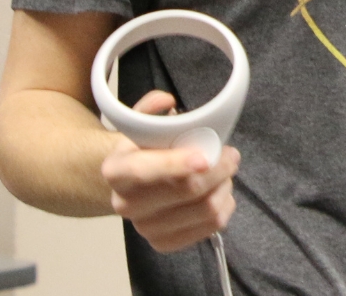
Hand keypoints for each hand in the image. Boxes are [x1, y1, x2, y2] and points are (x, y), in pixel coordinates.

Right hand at [100, 91, 239, 251]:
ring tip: (223, 172)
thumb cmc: (145, 151)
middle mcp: (125, 204)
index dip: (176, 164)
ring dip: (224, 185)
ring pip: (205, 209)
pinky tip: (219, 192)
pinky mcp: (165, 243)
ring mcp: (145, 228)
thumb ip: (149, 109)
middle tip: (229, 155)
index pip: (144, 171)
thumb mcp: (141, 125)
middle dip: (218, 168)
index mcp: (116, 171)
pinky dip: (225, 205)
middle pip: (186, 190)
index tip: (204, 157)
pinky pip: (211, 226)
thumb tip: (165, 102)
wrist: (133, 185)